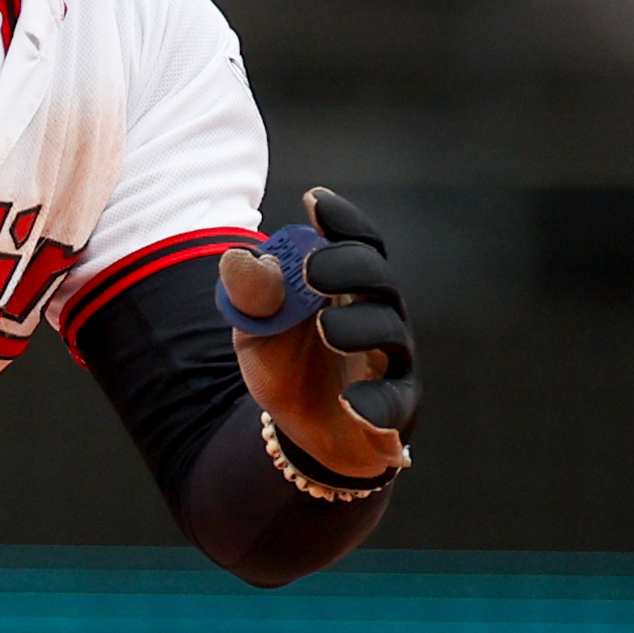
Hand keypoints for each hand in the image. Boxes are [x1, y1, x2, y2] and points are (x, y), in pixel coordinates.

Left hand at [217, 187, 413, 486]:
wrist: (300, 432)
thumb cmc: (288, 365)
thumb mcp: (258, 329)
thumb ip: (251, 296)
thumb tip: (238, 257)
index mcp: (347, 287)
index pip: (357, 243)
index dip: (342, 221)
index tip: (315, 201)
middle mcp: (377, 315)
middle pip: (379, 280)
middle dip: (349, 269)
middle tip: (312, 270)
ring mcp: (390, 361)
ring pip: (391, 335)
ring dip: (360, 327)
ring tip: (327, 328)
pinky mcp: (395, 409)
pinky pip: (394, 402)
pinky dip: (376, 403)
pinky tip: (351, 403)